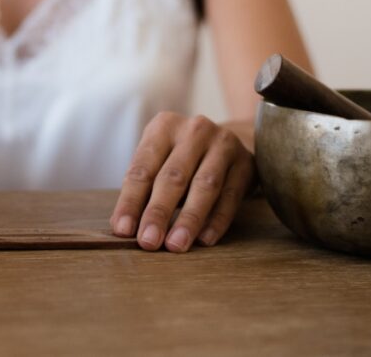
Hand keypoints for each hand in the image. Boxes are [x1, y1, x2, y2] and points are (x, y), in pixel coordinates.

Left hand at [110, 113, 254, 251]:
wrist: (228, 142)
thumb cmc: (181, 158)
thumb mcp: (159, 162)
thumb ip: (143, 191)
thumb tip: (124, 228)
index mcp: (163, 126)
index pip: (142, 168)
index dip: (130, 201)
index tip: (123, 230)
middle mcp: (194, 130)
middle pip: (173, 176)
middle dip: (158, 212)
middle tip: (148, 241)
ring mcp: (223, 144)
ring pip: (204, 186)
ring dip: (189, 219)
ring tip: (176, 245)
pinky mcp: (246, 163)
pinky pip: (231, 196)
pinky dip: (217, 220)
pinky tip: (204, 240)